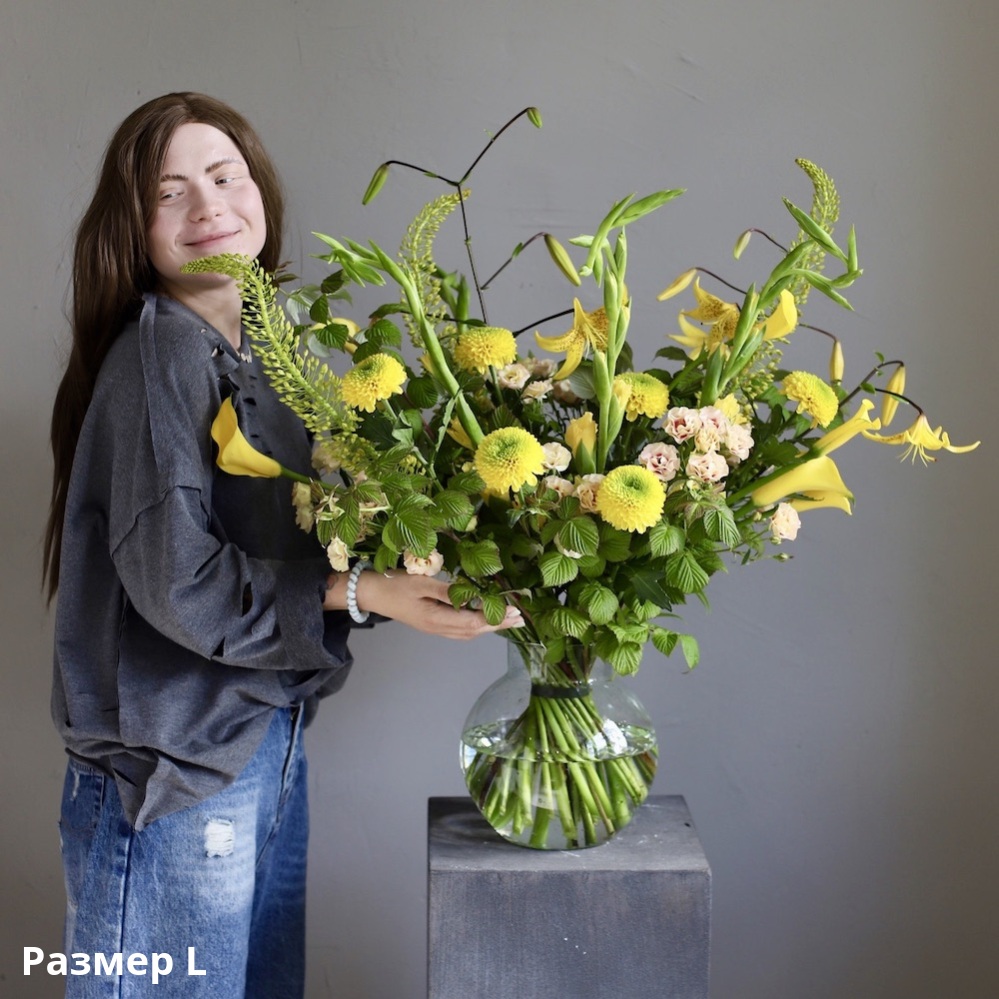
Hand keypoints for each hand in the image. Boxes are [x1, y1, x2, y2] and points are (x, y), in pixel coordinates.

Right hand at [326, 570, 523, 640]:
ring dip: (489, 626)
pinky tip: (483, 617)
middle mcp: (438, 629)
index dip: (496, 617)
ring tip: (508, 620)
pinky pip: (459, 629)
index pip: (474, 622)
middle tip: (520, 619)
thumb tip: (472, 595)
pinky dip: (476, 625)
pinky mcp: (431, 623)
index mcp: (436, 619)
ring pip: (468, 632)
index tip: (515, 610)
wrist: (369, 592)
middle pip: (474, 631)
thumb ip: (447, 590)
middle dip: (498, 625)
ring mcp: (434, 628)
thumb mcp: (420, 582)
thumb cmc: (393, 584)